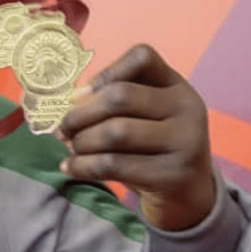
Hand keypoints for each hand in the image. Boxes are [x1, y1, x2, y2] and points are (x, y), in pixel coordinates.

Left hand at [56, 44, 214, 230]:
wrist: (187, 193)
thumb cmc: (152, 148)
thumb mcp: (144, 117)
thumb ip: (114, 102)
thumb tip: (69, 101)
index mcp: (176, 86)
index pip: (142, 57)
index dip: (106, 72)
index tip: (82, 95)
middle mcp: (187, 108)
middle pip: (120, 96)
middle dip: (80, 114)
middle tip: (62, 129)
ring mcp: (185, 142)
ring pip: (115, 132)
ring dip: (81, 142)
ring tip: (71, 148)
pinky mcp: (172, 175)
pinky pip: (113, 165)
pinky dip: (83, 166)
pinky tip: (70, 167)